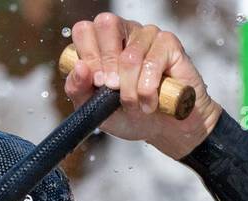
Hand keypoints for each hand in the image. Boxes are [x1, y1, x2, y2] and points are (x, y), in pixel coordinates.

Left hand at [63, 12, 222, 158]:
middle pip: (106, 24)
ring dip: (129, 90)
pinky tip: (150, 102)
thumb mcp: (94, 109)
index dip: (87, 56)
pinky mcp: (168, 44)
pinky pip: (153, 63)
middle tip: (113, 90)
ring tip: (135, 105)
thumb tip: (80, 67)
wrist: (160, 130)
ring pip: (129, 55)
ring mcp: (147, 35)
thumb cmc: (128, 116)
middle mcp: (123, 33)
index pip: (84, 30)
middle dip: (107, 66)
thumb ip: (78, 89)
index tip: (96, 82)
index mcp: (100, 44)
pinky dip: (148, 90)